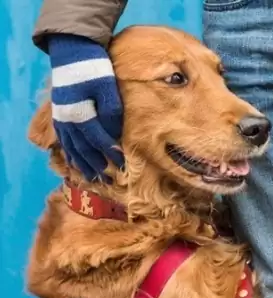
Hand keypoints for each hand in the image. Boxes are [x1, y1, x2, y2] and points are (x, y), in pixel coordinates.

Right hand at [48, 34, 124, 181]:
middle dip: (97, 166)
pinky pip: (64, 139)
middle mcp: (68, 120)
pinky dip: (70, 152)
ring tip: (92, 177)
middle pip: (84, 150)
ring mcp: (62, 118)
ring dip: (82, 164)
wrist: (71, 50)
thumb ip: (112, 114)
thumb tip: (115, 137)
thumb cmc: (94, 68)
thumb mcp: (108, 89)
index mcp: (81, 115)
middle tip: (109, 182)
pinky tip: (75, 161)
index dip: (111, 154)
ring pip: (72, 147)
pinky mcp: (59, 114)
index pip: (99, 141)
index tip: (122, 166)